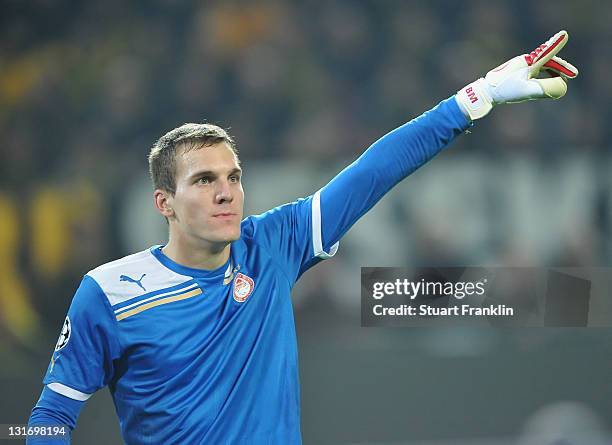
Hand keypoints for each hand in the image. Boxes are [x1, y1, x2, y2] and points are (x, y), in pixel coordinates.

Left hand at [456, 30, 578, 120]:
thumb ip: (547, 88)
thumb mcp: (528, 90)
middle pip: (549, 62)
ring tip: (561, 81)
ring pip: (543, 68)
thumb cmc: (505, 90)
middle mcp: (525, 61)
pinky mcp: (517, 73)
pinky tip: (543, 85)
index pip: (546, 53)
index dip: (556, 44)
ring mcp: (521, 67)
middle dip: (561, 68)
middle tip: (573, 75)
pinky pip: (536, 73)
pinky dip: (543, 78)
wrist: (486, 93)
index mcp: (528, 62)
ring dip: (553, 74)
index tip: (564, 34)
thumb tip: (563, 87)